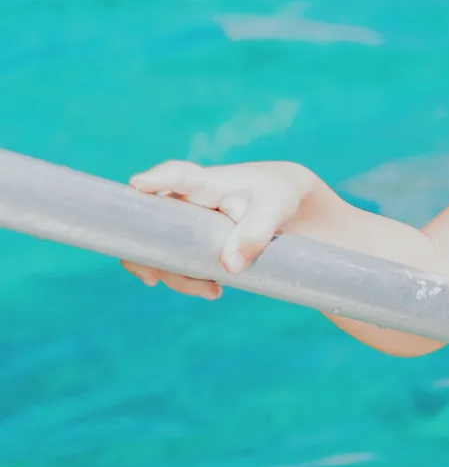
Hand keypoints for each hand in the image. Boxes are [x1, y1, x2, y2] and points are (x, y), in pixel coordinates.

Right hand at [123, 159, 327, 296]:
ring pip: (161, 251)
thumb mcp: (276, 208)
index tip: (138, 184)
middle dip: (147, 253)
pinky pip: (177, 265)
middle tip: (155, 277)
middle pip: (152, 224)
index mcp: (208, 182)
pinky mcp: (195, 245)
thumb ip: (255, 232)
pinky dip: (187, 280)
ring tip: (212, 290)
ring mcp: (187, 225)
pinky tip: (212, 290)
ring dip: (177, 275)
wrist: (292, 207)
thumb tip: (229, 267)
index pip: (179, 175)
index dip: (157, 179)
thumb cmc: (280, 195)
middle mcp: (188, 202)